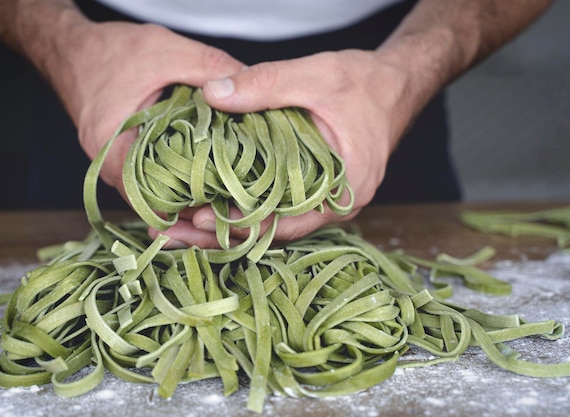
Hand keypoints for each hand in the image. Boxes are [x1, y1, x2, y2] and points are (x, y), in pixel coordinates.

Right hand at [42, 19, 244, 195]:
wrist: (70, 48)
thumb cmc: (110, 50)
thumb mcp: (166, 51)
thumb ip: (211, 68)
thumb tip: (252, 88)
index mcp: (113, 147)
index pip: (152, 199)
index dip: (189, 206)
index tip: (223, 204)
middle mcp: (108, 166)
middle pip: (155, 203)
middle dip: (192, 206)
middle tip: (230, 206)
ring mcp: (112, 164)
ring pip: (152, 194)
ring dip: (183, 194)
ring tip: (222, 195)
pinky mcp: (120, 158)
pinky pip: (148, 179)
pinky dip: (172, 180)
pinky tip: (200, 174)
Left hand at [152, 49, 425, 247]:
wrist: (396, 84)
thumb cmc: (366, 83)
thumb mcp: (316, 76)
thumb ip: (264, 84)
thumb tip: (212, 94)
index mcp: (343, 188)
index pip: (287, 222)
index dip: (242, 224)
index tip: (201, 218)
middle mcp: (335, 204)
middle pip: (274, 231)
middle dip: (224, 233)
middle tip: (175, 230)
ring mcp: (326, 200)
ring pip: (273, 223)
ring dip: (231, 223)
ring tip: (183, 224)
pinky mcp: (315, 190)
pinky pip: (278, 207)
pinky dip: (246, 207)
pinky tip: (213, 204)